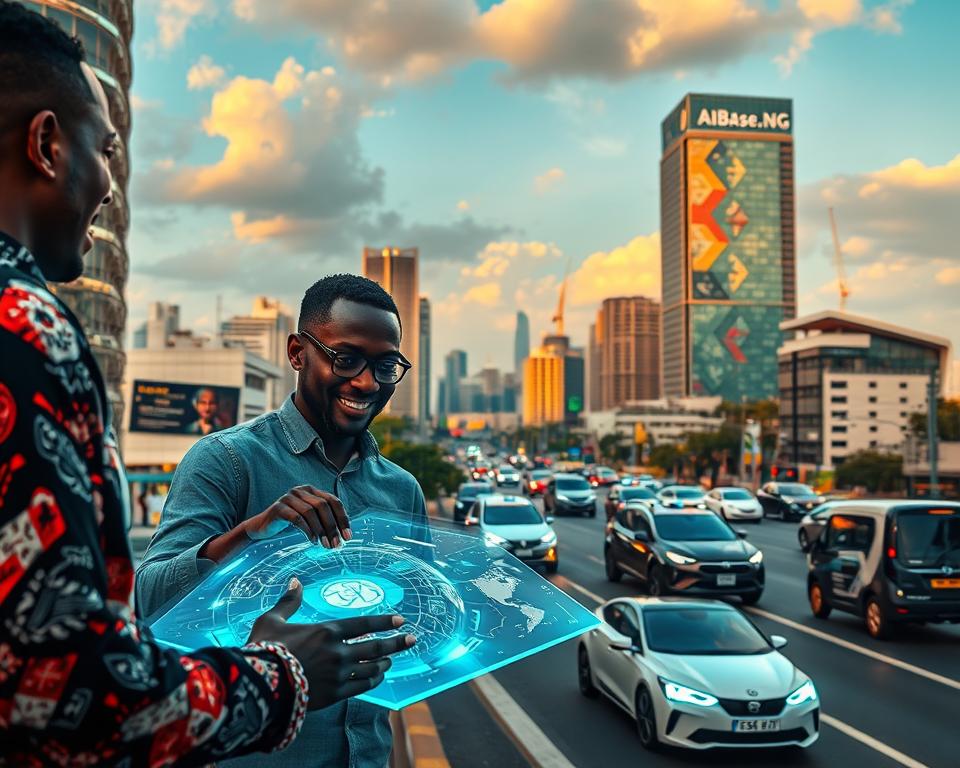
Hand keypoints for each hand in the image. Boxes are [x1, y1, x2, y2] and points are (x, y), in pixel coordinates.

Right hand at [243, 485, 350, 546]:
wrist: (262, 528)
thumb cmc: (289, 524)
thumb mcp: (309, 519)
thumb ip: (324, 521)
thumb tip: (344, 537)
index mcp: (312, 491)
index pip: (334, 501)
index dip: (343, 519)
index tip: (348, 537)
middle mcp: (301, 490)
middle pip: (323, 506)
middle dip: (332, 527)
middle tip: (336, 545)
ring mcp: (288, 497)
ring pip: (311, 511)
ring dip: (321, 530)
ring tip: (325, 545)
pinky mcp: (278, 507)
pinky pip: (297, 518)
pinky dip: (308, 530)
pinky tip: (312, 541)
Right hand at [249, 578, 415, 709]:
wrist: (260, 685)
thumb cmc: (265, 649)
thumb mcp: (272, 620)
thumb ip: (288, 602)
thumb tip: (295, 581)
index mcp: (327, 631)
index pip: (364, 623)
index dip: (385, 621)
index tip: (401, 619)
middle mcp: (338, 652)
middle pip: (375, 647)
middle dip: (396, 643)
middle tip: (412, 639)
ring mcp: (338, 675)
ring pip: (371, 668)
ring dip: (384, 663)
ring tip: (391, 660)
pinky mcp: (334, 695)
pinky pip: (361, 687)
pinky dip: (372, 682)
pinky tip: (377, 678)